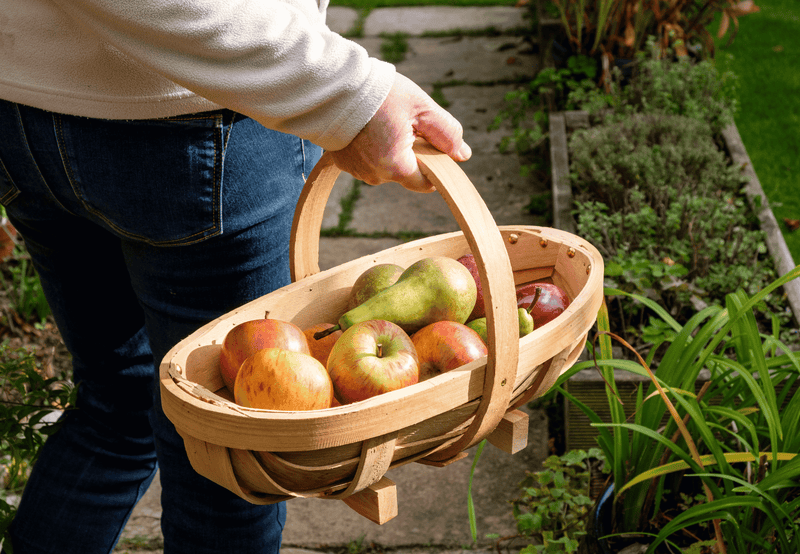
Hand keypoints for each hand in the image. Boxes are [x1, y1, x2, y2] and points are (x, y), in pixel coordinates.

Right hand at [328, 73, 471, 192]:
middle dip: (411, 151)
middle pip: (405, 171)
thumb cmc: (378, 94)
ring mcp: (356, 170)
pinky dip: (370, 145)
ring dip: (389, 148)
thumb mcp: (422, 108)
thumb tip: (463, 154)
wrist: (331, 86)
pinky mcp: (341, 162)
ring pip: (385, 165)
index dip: (435, 164)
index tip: (430, 142)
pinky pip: (366, 159)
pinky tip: (368, 124)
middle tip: (404, 121)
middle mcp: (375, 175)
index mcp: (396, 167)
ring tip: (382, 119)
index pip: (426, 182)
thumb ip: (447, 133)